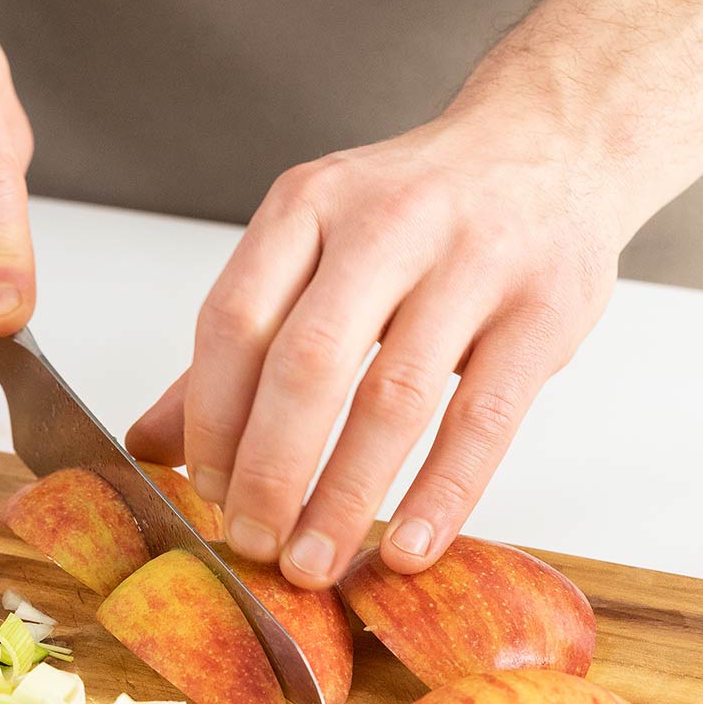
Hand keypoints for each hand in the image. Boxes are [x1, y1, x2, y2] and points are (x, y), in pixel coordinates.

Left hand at [127, 101, 623, 588]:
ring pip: (394, 396)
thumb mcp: (318, 246)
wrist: (553, 141)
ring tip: (315, 562)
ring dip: (346, 496)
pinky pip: (486, 418)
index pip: (235, 319)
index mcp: (310, 204)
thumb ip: (241, 342)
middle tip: (253, 543)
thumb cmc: (420, 212)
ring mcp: (473, 261)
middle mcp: (386, 223)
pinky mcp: (545, 309)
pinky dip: (443, 494)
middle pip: (307, 362)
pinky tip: (409, 547)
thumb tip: (149, 444)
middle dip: (271, 469)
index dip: (212, 418)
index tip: (208, 491)